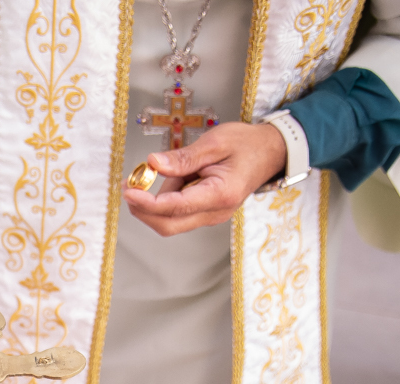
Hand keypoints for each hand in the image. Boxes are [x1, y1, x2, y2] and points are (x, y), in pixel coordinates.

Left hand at [123, 122, 286, 235]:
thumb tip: (153, 163)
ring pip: (171, 222)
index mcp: (220, 194)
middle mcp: (216, 212)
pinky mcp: (206, 213)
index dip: (148, 203)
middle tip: (130, 186)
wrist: (271, 152)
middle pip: (169, 225)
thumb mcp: (215, 142)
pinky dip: (166, 200)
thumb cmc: (246, 144)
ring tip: (160, 171)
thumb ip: (183, 158)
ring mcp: (211, 216)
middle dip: (144, 210)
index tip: (129, 191)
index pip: (176, 207)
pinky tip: (170, 178)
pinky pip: (179, 214)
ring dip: (155, 203)